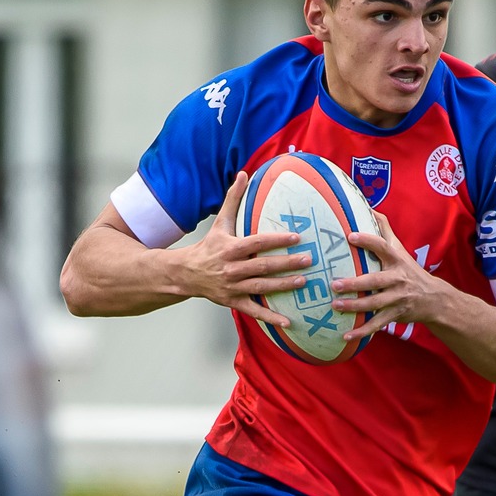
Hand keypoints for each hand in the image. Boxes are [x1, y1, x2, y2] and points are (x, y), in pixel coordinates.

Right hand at [168, 173, 311, 327]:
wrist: (186, 274)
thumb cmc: (208, 247)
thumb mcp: (220, 222)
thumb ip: (233, 199)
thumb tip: (243, 174)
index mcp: (231, 248)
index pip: (258, 242)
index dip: (277, 240)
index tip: (297, 237)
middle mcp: (232, 268)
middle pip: (263, 266)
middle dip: (287, 263)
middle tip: (309, 260)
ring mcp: (233, 287)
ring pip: (261, 288)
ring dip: (283, 286)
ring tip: (304, 282)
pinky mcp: (234, 302)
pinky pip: (254, 311)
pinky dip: (270, 317)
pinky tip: (288, 322)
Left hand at [332, 211, 448, 338]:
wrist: (434, 299)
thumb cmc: (409, 270)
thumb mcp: (400, 249)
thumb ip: (384, 230)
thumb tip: (369, 207)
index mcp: (397, 260)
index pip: (382, 247)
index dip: (367, 241)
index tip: (350, 236)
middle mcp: (398, 278)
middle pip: (375, 280)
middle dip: (354, 283)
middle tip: (334, 284)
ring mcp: (397, 298)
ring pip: (374, 303)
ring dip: (354, 306)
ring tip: (335, 306)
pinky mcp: (396, 315)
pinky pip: (377, 324)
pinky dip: (362, 332)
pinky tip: (346, 336)